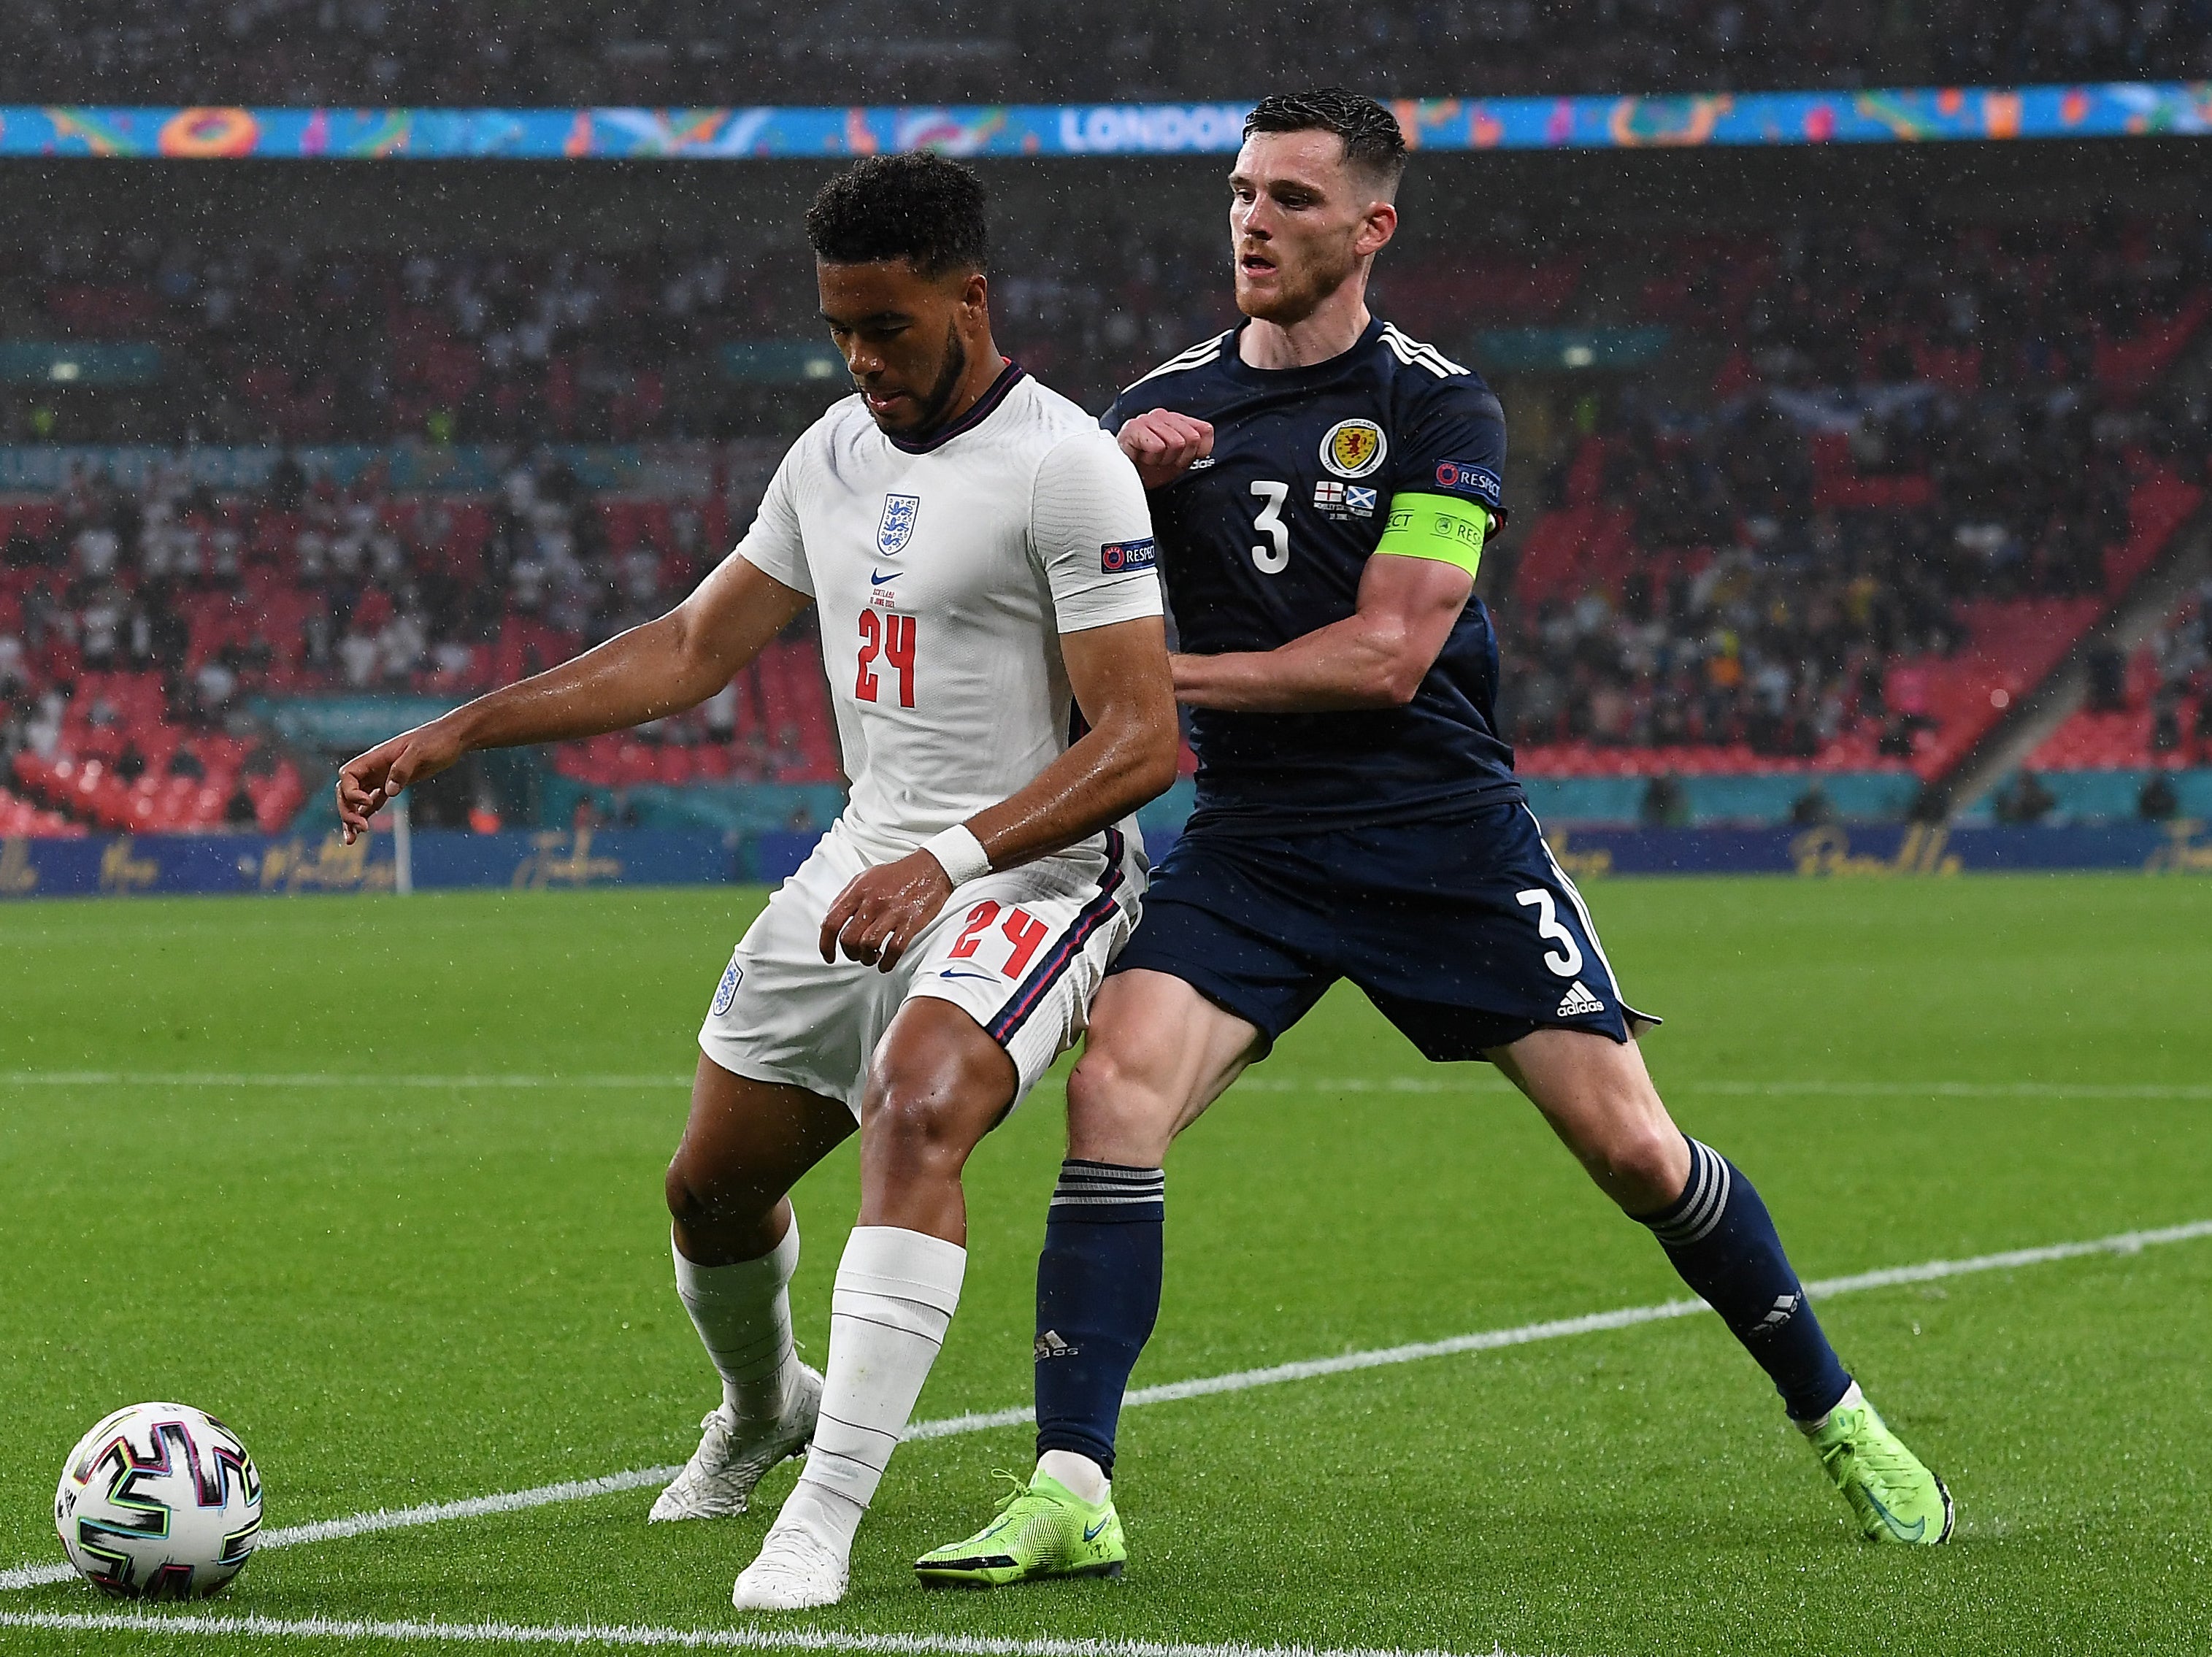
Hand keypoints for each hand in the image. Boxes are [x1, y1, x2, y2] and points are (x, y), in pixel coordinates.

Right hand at [335, 717, 465, 844]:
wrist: (451, 739)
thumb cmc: (435, 741)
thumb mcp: (420, 752)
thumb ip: (402, 769)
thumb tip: (389, 791)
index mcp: (375, 758)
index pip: (348, 775)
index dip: (350, 791)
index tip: (367, 803)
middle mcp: (374, 768)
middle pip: (346, 791)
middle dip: (347, 810)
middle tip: (360, 829)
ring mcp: (382, 777)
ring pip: (357, 799)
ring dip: (352, 817)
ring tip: (351, 840)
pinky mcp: (394, 784)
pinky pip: (373, 802)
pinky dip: (366, 815)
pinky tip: (364, 829)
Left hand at [818, 849, 955, 971]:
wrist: (930, 868)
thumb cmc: (898, 875)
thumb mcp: (866, 878)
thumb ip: (847, 897)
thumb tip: (832, 918)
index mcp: (858, 891)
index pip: (831, 922)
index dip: (825, 944)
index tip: (829, 955)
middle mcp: (872, 902)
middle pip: (848, 939)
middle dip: (850, 953)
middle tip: (856, 955)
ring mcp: (892, 912)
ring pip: (868, 946)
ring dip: (867, 958)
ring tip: (872, 957)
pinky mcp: (910, 922)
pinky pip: (894, 949)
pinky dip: (887, 962)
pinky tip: (886, 963)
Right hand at [1117, 409, 1213, 489]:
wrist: (1124, 478)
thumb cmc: (1148, 469)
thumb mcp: (1180, 461)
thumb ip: (1197, 448)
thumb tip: (1204, 445)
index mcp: (1175, 420)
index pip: (1205, 430)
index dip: (1195, 452)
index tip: (1179, 459)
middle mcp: (1162, 415)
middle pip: (1192, 438)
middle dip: (1179, 457)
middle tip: (1162, 460)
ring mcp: (1147, 419)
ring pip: (1176, 443)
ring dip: (1163, 459)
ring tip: (1151, 459)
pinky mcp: (1133, 427)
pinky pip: (1157, 446)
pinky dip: (1151, 458)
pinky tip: (1141, 457)